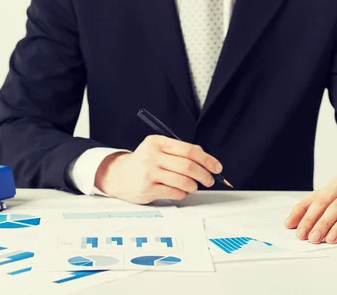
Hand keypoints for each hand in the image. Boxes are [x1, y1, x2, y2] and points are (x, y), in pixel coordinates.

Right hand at [94, 135, 221, 203]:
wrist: (119, 175)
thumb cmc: (143, 162)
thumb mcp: (157, 149)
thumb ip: (178, 152)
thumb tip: (206, 161)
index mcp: (157, 142)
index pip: (189, 150)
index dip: (207, 159)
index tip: (216, 167)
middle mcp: (152, 156)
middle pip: (188, 165)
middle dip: (204, 174)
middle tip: (209, 179)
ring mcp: (149, 172)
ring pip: (183, 180)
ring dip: (193, 186)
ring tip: (193, 186)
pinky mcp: (147, 188)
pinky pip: (174, 192)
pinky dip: (183, 193)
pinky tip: (181, 191)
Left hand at [285, 174, 336, 243]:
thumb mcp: (329, 193)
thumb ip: (309, 205)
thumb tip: (291, 222)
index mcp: (335, 184)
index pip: (318, 200)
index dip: (307, 216)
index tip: (299, 231)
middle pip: (333, 206)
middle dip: (321, 223)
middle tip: (312, 238)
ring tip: (329, 239)